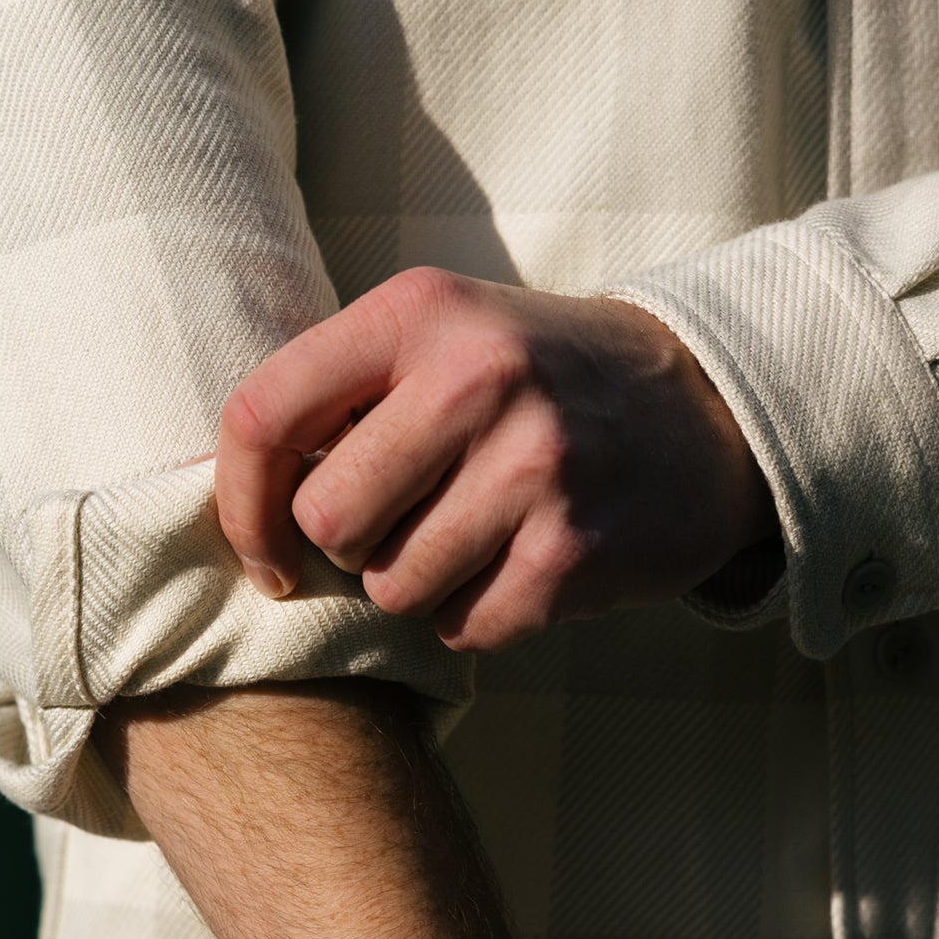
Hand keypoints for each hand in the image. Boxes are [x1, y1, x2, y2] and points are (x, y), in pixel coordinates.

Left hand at [217, 268, 775, 650]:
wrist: (706, 410)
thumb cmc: (537, 382)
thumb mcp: (444, 337)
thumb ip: (343, 395)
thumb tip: (232, 498)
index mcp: (418, 312)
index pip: (264, 416)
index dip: (241, 504)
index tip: (268, 550)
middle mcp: (477, 376)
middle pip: (326, 518)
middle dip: (350, 545)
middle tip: (406, 521)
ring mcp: (533, 464)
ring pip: (391, 586)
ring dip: (418, 584)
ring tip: (476, 535)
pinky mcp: (574, 548)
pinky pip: (463, 625)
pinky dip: (478, 614)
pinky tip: (522, 563)